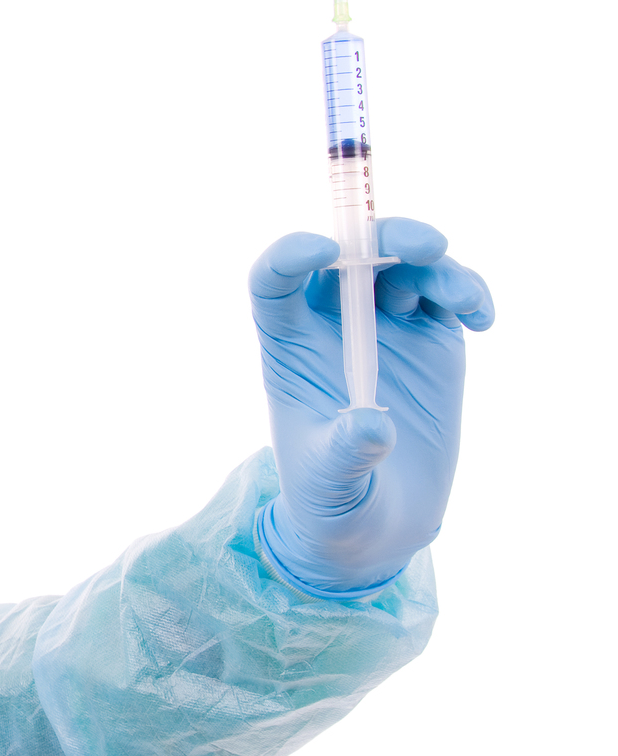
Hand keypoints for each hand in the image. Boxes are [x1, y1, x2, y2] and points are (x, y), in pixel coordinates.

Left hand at [248, 218, 494, 595]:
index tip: (321, 250)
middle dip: (383, 238)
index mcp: (289, 346)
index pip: (273, 283)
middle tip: (427, 245)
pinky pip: (447, 294)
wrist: (377, 518)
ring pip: (402, 266)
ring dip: (435, 265)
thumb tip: (372, 427)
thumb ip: (344, 454)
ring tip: (463, 301)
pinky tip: (482, 317)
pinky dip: (468, 292)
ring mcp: (383, 325)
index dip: (289, 256)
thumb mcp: (329, 484)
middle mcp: (332, 324)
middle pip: (347, 256)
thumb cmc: (331, 496)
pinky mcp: (428, 337)